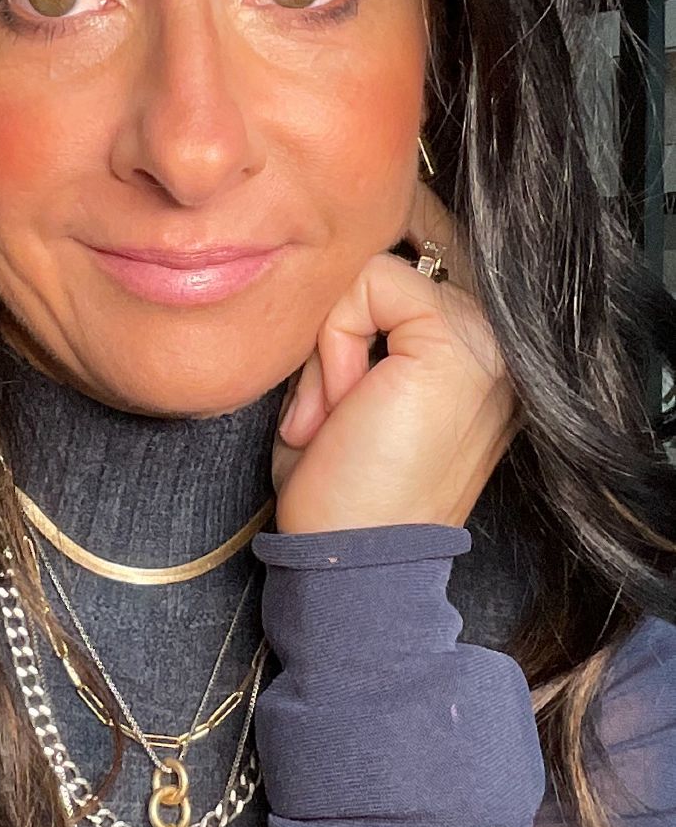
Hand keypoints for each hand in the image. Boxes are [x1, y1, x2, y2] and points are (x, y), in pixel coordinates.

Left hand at [271, 179, 520, 533]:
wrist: (352, 564)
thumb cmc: (342, 495)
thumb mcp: (350, 392)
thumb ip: (359, 327)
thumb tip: (331, 269)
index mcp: (478, 357)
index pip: (418, 263)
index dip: (357, 293)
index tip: (333, 379)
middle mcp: (498, 342)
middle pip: (387, 264)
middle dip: (335, 330)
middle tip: (329, 414)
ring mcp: (489, 339)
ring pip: (372, 272)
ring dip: (330, 346)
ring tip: (334, 419)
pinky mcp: (459, 341)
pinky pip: (369, 283)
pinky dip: (333, 344)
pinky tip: (340, 411)